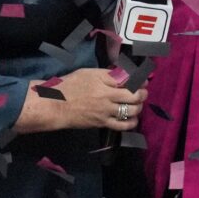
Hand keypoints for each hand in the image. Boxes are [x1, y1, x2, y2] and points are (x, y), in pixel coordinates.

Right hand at [20, 66, 145, 131]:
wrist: (55, 106)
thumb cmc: (69, 85)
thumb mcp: (88, 73)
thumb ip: (107, 74)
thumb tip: (124, 74)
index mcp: (102, 80)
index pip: (127, 78)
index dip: (138, 78)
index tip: (141, 79)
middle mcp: (106, 96)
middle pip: (134, 95)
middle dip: (142, 93)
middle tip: (143, 92)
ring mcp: (106, 111)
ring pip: (131, 110)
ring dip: (139, 106)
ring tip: (138, 104)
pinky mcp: (102, 123)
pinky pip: (123, 125)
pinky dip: (132, 122)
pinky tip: (133, 118)